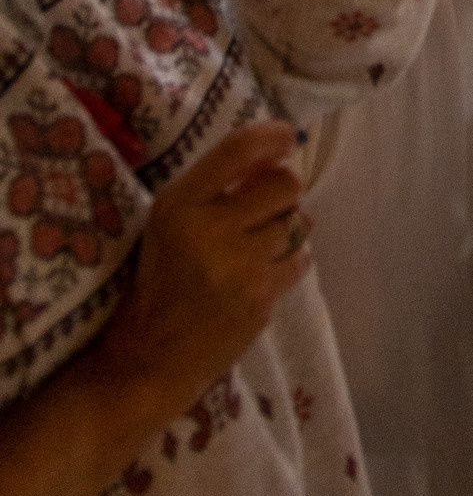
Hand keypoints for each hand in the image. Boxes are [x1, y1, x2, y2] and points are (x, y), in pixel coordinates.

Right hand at [93, 124, 310, 419]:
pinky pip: (300, 260)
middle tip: (266, 206)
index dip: (271, 136)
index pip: (237, 150)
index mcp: (178, 206)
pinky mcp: (261, 299)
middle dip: (283, 190)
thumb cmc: (158, 283)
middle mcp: (210, 231)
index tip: (285, 136)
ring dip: (286, 228)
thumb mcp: (167, 225)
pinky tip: (261, 274)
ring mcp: (240, 267)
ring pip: (298, 222)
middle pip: (285, 185)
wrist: (148, 359)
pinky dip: (288, 262)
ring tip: (258, 245)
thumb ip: (212, 190)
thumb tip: (274, 155)